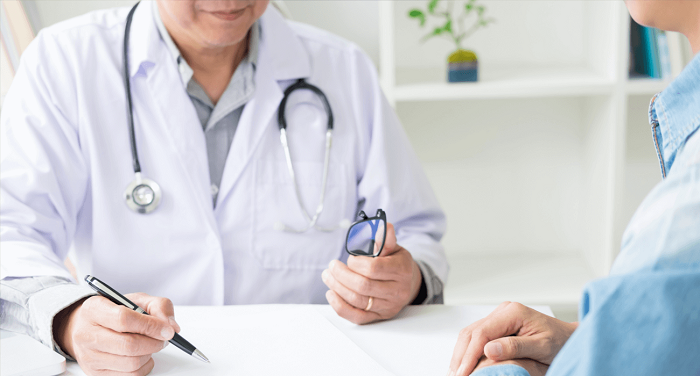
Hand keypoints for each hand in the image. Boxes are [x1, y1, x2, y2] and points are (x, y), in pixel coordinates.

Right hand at [54, 293, 180, 375]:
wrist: (88, 327)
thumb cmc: (115, 311)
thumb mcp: (137, 299)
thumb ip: (159, 306)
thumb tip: (172, 327)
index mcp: (93, 309)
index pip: (123, 319)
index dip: (150, 325)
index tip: (167, 330)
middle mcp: (86, 334)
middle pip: (128, 345)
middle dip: (154, 343)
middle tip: (163, 338)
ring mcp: (89, 356)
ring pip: (131, 363)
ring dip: (150, 355)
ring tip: (151, 345)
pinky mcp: (95, 373)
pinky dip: (144, 366)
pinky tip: (143, 355)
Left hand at [322, 223, 421, 323]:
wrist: (408, 283)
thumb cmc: (396, 263)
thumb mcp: (394, 248)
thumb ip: (385, 239)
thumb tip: (381, 226)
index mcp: (401, 271)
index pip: (373, 269)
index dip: (356, 263)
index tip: (350, 258)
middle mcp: (397, 291)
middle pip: (362, 286)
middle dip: (341, 275)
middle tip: (332, 266)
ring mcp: (388, 307)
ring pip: (357, 300)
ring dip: (337, 287)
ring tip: (327, 276)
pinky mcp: (378, 317)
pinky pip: (356, 317)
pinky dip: (340, 306)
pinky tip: (331, 293)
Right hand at [449, 301, 577, 375]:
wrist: (569, 338)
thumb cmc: (560, 342)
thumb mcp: (542, 347)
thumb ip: (516, 347)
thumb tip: (489, 350)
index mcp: (513, 312)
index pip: (482, 333)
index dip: (470, 354)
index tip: (464, 372)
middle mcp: (503, 311)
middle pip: (471, 332)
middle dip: (461, 355)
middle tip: (456, 375)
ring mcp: (499, 317)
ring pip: (470, 333)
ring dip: (461, 353)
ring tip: (456, 372)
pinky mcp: (498, 325)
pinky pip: (476, 336)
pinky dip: (468, 351)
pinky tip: (464, 363)